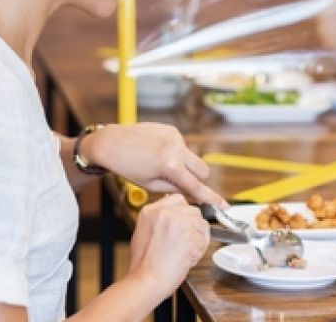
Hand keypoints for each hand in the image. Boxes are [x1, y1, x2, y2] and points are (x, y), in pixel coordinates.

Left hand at [84, 123, 226, 206]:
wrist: (111, 142)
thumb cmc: (127, 167)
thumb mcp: (150, 184)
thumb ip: (174, 188)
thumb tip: (191, 191)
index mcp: (170, 166)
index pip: (196, 186)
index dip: (211, 198)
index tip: (224, 205)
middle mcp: (176, 149)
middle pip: (203, 170)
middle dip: (196, 179)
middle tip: (180, 183)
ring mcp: (176, 137)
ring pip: (193, 158)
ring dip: (184, 165)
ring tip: (160, 165)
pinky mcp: (172, 130)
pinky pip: (182, 147)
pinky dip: (176, 153)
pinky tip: (157, 153)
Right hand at [128, 194, 209, 296]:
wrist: (146, 280)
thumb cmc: (144, 264)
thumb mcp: (144, 232)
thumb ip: (160, 218)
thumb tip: (175, 209)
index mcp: (151, 210)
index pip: (178, 199)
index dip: (185, 213)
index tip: (184, 225)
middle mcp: (165, 212)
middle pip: (193, 211)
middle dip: (193, 228)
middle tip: (183, 244)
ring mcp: (178, 222)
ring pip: (202, 224)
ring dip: (198, 239)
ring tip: (184, 253)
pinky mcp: (190, 235)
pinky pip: (204, 240)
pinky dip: (199, 251)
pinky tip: (186, 258)